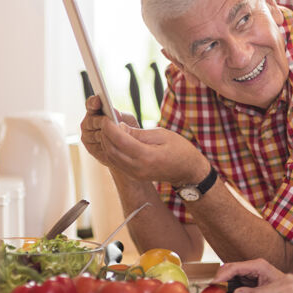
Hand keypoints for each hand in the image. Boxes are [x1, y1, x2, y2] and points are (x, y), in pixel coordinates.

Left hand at [80, 96, 209, 184]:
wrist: (188, 171)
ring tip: (109, 128)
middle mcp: (138, 168)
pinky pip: (117, 162)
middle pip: (111, 150)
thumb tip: (119, 127)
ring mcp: (135, 174)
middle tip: (105, 120)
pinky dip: (112, 150)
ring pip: (111, 157)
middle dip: (104, 134)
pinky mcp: (134, 175)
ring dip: (106, 142)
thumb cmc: (179, 149)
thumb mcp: (162, 135)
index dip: (109, 127)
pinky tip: (114, 139)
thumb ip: (138, 133)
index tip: (105, 117)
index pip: (120, 140)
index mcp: (147, 156)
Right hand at [213, 258, 285, 288]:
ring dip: (222, 282)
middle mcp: (252, 266)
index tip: (213, 283)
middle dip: (219, 278)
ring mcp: (250, 271)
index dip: (222, 275)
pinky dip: (227, 285)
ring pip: (230, 273)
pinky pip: (233, 279)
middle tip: (210, 288)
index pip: (235, 267)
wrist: (292, 292)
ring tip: (214, 291)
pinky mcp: (248, 278)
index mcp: (258, 266)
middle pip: (229, 268)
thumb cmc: (284, 291)